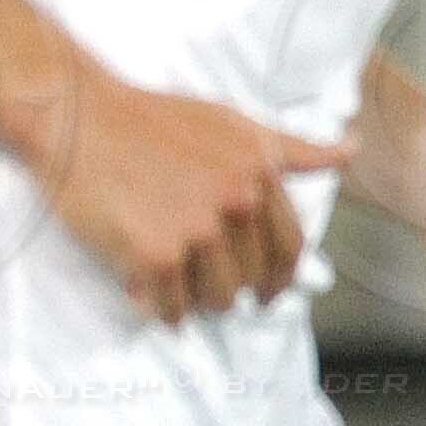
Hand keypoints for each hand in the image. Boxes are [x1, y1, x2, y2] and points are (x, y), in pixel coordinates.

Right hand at [39, 75, 342, 326]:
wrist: (77, 117)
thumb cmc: (148, 117)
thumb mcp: (229, 122)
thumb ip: (289, 148)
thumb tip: (348, 151)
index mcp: (258, 174)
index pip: (289, 247)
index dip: (279, 276)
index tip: (266, 291)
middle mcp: (236, 204)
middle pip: (251, 280)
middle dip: (225, 285)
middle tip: (193, 278)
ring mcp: (197, 231)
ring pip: (216, 300)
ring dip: (192, 300)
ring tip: (166, 279)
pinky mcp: (155, 255)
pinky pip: (171, 308)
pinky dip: (159, 307)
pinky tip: (142, 289)